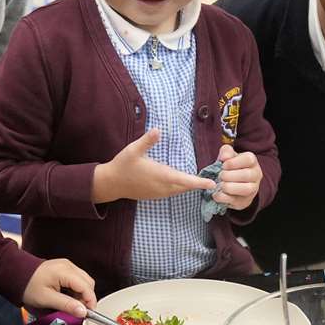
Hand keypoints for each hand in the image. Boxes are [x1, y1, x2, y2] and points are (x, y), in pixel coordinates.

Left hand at [21, 259, 95, 317]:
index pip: (86, 286)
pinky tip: (67, 297)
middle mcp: (68, 266)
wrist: (17, 275)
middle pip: (88, 283)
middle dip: (86, 298)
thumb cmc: (28, 286)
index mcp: (65, 271)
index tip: (88, 314)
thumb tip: (83, 312)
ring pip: (84, 281)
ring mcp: (67, 266)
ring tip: (70, 304)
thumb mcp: (47, 299)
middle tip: (78, 310)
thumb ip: (67, 305)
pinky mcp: (64, 268)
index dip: (90, 301)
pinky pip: (77, 279)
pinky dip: (76, 290)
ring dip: (81, 294)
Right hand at [91, 128, 216, 202]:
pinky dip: (181, 188)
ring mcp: (159, 193)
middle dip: (198, 184)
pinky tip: (184, 182)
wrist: (111, 183)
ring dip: (190, 186)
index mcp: (160, 175)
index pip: (184, 180)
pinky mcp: (155, 195)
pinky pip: (173, 193)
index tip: (212, 183)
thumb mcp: (133, 150)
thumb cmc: (122, 165)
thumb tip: (158, 129)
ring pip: (180, 191)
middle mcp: (162, 187)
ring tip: (202, 181)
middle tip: (213, 179)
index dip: (199, 182)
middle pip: (185, 187)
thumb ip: (147, 140)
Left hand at [209, 144, 261, 210]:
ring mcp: (252, 189)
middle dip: (230, 175)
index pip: (248, 159)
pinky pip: (236, 201)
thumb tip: (224, 157)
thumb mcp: (229, 156)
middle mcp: (256, 175)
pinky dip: (224, 198)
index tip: (223, 165)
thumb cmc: (231, 167)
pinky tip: (216, 194)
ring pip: (246, 189)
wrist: (233, 183)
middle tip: (220, 176)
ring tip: (220, 185)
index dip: (233, 163)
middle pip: (247, 175)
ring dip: (230, 187)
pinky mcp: (244, 201)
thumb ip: (226, 152)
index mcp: (252, 162)